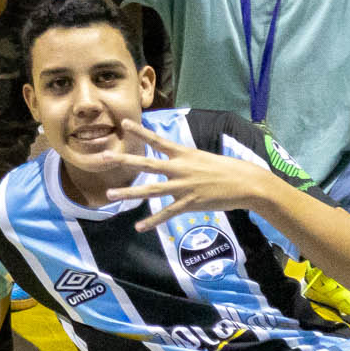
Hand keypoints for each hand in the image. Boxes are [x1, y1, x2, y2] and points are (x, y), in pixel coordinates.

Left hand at [106, 117, 280, 230]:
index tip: (124, 123)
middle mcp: (180, 168)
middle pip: (146, 164)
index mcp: (184, 154)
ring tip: (110, 195)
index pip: (157, 140)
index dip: (140, 132)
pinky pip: (166, 214)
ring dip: (129, 193)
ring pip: (150, 190)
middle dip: (123, 160)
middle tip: (102, 157)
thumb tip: (176, 161)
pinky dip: (152, 221)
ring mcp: (183, 186)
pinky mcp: (189, 203)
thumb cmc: (228, 169)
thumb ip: (186, 159)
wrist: (247, 183)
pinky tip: (139, 227)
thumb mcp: (204, 157)